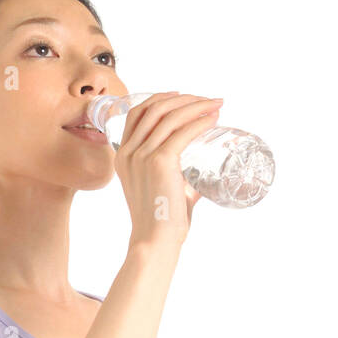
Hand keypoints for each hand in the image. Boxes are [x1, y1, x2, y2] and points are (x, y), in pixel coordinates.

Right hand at [114, 92, 222, 248]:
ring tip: (214, 105)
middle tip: (207, 100)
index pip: (138, 114)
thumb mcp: (163, 191)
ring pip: (169, 117)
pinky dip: (199, 122)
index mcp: (123, 156)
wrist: (155, 240)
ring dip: (195, 106)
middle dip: (184, 99)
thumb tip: (203, 175)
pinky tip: (212, 118)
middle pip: (155, 109)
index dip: (161, 99)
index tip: (183, 97)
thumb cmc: (162, 222)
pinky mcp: (159, 162)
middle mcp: (128, 152)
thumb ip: (180, 180)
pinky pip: (182, 133)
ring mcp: (141, 155)